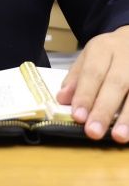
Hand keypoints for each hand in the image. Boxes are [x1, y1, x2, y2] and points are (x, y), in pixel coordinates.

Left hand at [56, 25, 128, 142]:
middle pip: (116, 83)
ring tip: (119, 136)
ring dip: (127, 116)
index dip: (85, 95)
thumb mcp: (90, 57)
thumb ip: (76, 78)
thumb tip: (62, 99)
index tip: (78, 117)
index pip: (93, 72)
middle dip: (104, 109)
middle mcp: (125, 56)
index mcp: (103, 48)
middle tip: (93, 132)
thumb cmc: (110, 53)